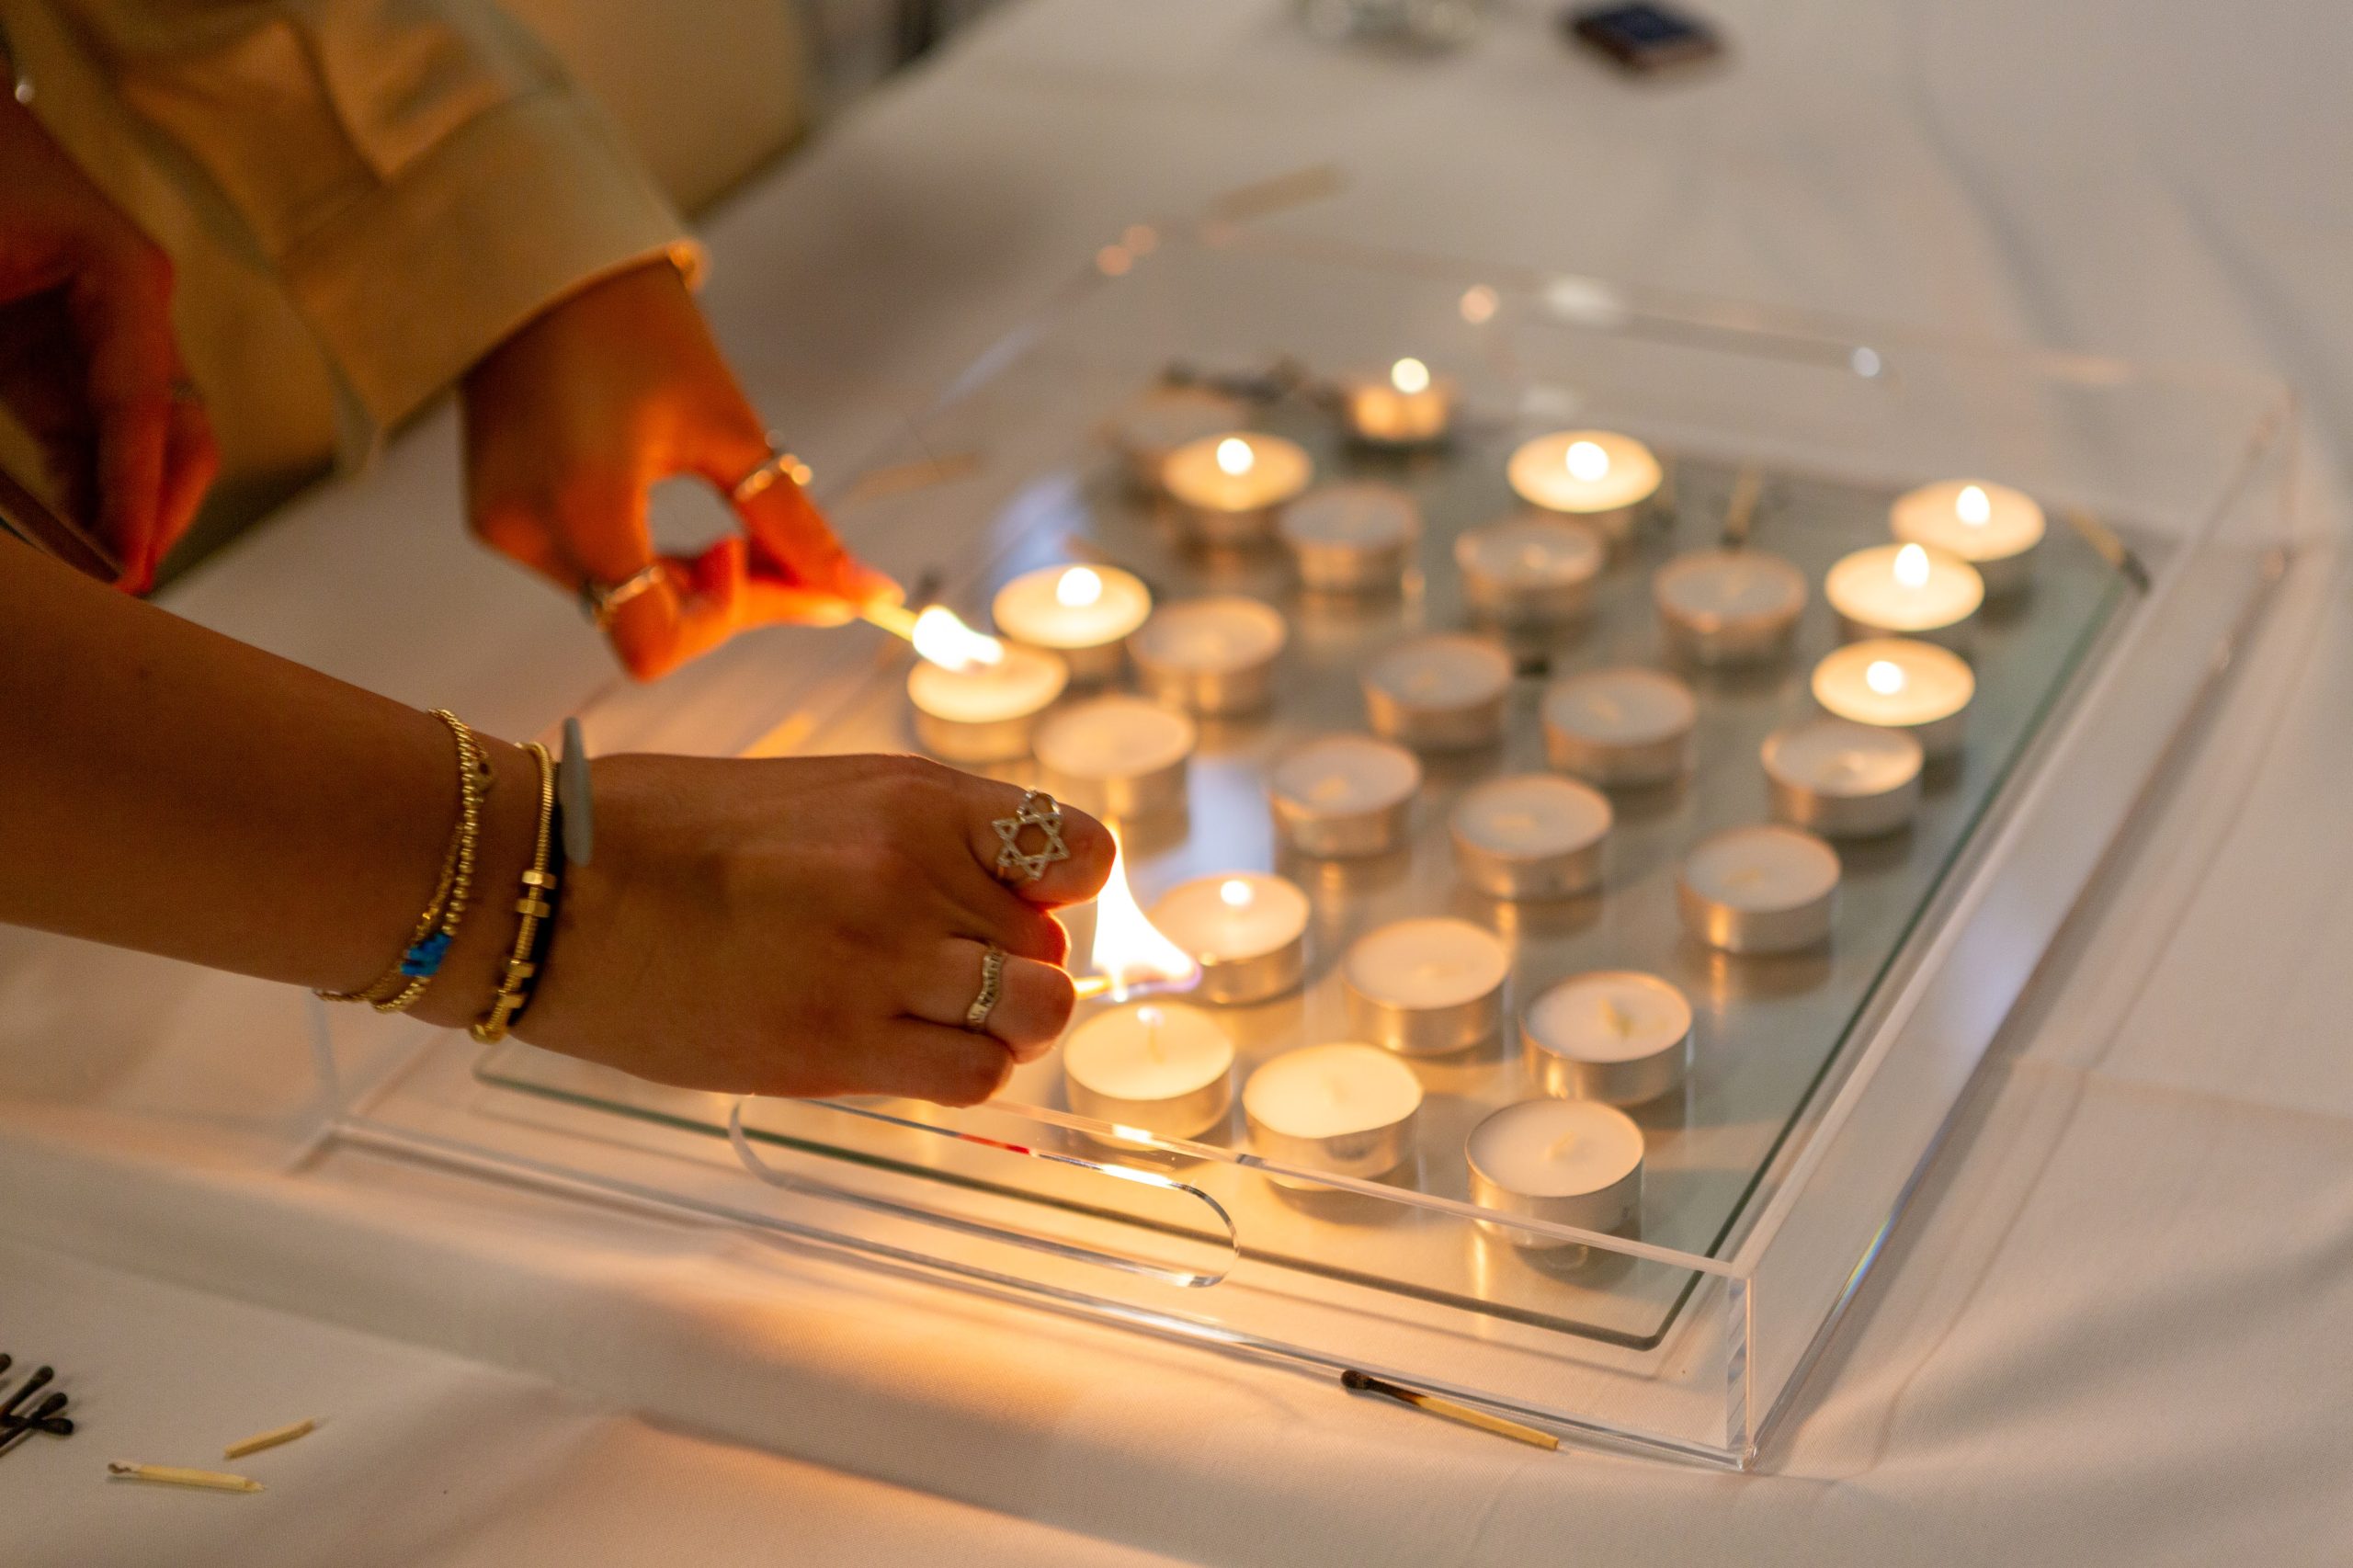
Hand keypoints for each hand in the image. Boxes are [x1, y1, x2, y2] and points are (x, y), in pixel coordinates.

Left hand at [0, 95, 216, 589]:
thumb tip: (14, 498)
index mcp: (123, 277)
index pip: (143, 406)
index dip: (137, 494)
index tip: (127, 566)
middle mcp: (135, 311)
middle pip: (180, 432)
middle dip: (160, 511)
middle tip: (127, 584)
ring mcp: (107, 334)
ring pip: (148, 445)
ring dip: (130, 509)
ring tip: (106, 577)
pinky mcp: (65, 354)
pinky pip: (98, 437)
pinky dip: (91, 490)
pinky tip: (78, 538)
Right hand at [461, 259, 897, 679]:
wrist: (541, 262)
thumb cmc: (640, 327)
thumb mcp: (731, 432)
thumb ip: (797, 530)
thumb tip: (873, 596)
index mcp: (585, 507)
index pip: (655, 643)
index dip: (729, 618)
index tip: (765, 557)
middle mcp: (528, 530)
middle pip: (643, 626)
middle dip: (726, 601)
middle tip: (790, 560)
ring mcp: (502, 527)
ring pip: (618, 605)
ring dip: (687, 586)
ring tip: (736, 531)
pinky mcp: (495, 516)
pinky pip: (589, 572)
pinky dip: (643, 564)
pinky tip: (681, 525)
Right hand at [516, 754, 1114, 1105]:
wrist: (558, 886)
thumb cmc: (671, 837)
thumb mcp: (823, 797)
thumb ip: (922, 841)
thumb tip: (1003, 905)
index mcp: (916, 797)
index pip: (1080, 853)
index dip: (1062, 893)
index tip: (1019, 907)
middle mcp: (916, 869)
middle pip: (1051, 945)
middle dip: (1011, 967)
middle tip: (939, 974)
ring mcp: (883, 955)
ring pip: (1037, 1013)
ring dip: (1003, 1027)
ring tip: (933, 1020)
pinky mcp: (841, 1038)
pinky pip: (975, 1075)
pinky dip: (960, 1073)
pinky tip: (900, 1055)